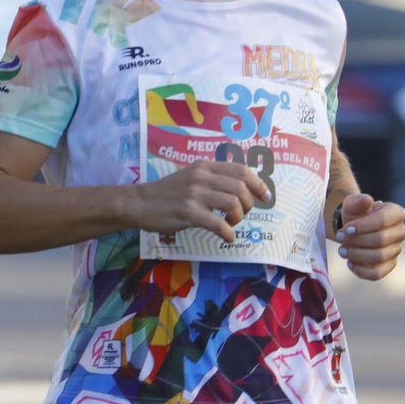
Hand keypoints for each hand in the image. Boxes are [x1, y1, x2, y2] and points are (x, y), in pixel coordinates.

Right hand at [124, 160, 270, 242]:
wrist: (140, 203)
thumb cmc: (167, 192)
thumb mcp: (191, 176)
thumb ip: (212, 178)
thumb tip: (240, 188)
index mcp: (205, 166)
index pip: (241, 170)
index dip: (258, 184)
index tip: (265, 196)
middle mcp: (201, 176)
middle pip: (241, 186)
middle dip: (249, 204)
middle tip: (242, 214)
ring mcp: (195, 194)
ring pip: (233, 203)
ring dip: (238, 217)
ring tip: (231, 224)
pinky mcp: (188, 212)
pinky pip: (218, 223)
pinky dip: (228, 233)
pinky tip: (227, 237)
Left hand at [333, 193, 404, 281]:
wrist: (354, 227)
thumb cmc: (356, 213)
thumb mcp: (353, 203)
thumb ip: (358, 201)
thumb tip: (367, 201)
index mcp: (396, 213)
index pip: (383, 220)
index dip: (363, 226)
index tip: (346, 229)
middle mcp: (401, 232)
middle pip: (381, 240)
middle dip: (357, 241)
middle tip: (340, 238)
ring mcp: (397, 249)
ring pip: (379, 257)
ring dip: (357, 255)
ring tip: (342, 250)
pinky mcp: (389, 264)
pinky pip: (378, 273)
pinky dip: (362, 271)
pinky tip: (350, 263)